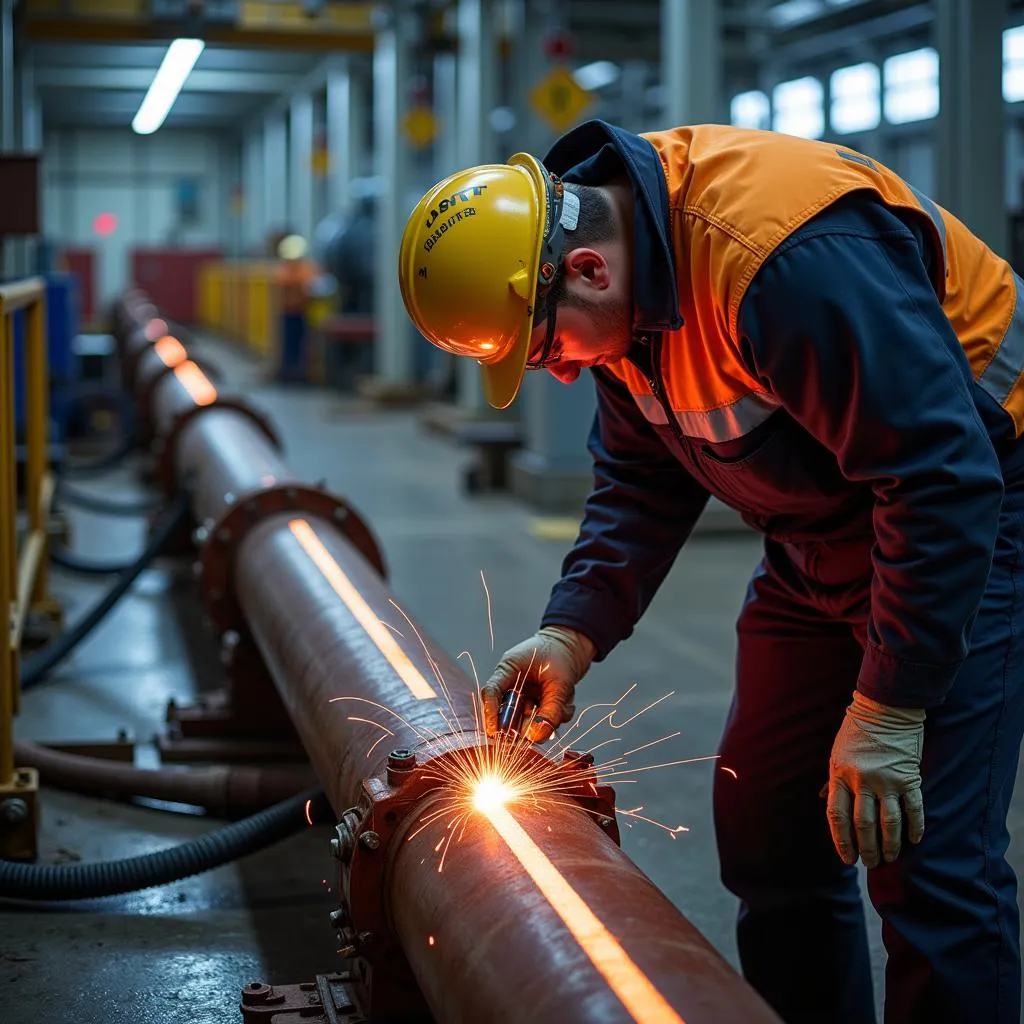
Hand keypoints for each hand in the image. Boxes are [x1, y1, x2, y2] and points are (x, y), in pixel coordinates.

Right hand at [481, 626, 595, 742]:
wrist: (575, 645)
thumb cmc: (563, 654)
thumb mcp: (560, 683)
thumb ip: (550, 711)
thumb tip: (537, 736)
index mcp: (510, 668)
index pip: (492, 692)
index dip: (490, 713)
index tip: (494, 732)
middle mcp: (513, 683)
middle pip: (509, 713)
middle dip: (528, 722)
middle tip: (543, 725)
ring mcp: (525, 693)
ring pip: (528, 719)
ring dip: (548, 718)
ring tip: (565, 704)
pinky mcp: (536, 701)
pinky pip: (542, 717)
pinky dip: (556, 715)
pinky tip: (567, 703)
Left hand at [827, 691, 925, 868]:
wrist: (885, 708)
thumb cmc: (856, 732)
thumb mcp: (836, 754)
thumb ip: (832, 780)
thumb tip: (822, 799)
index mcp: (839, 774)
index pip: (837, 816)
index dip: (841, 840)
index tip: (847, 857)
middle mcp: (861, 780)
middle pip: (863, 824)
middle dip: (867, 848)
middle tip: (871, 863)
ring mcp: (886, 780)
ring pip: (888, 823)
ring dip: (890, 845)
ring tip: (890, 857)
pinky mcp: (908, 777)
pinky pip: (913, 809)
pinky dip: (914, 827)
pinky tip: (914, 840)